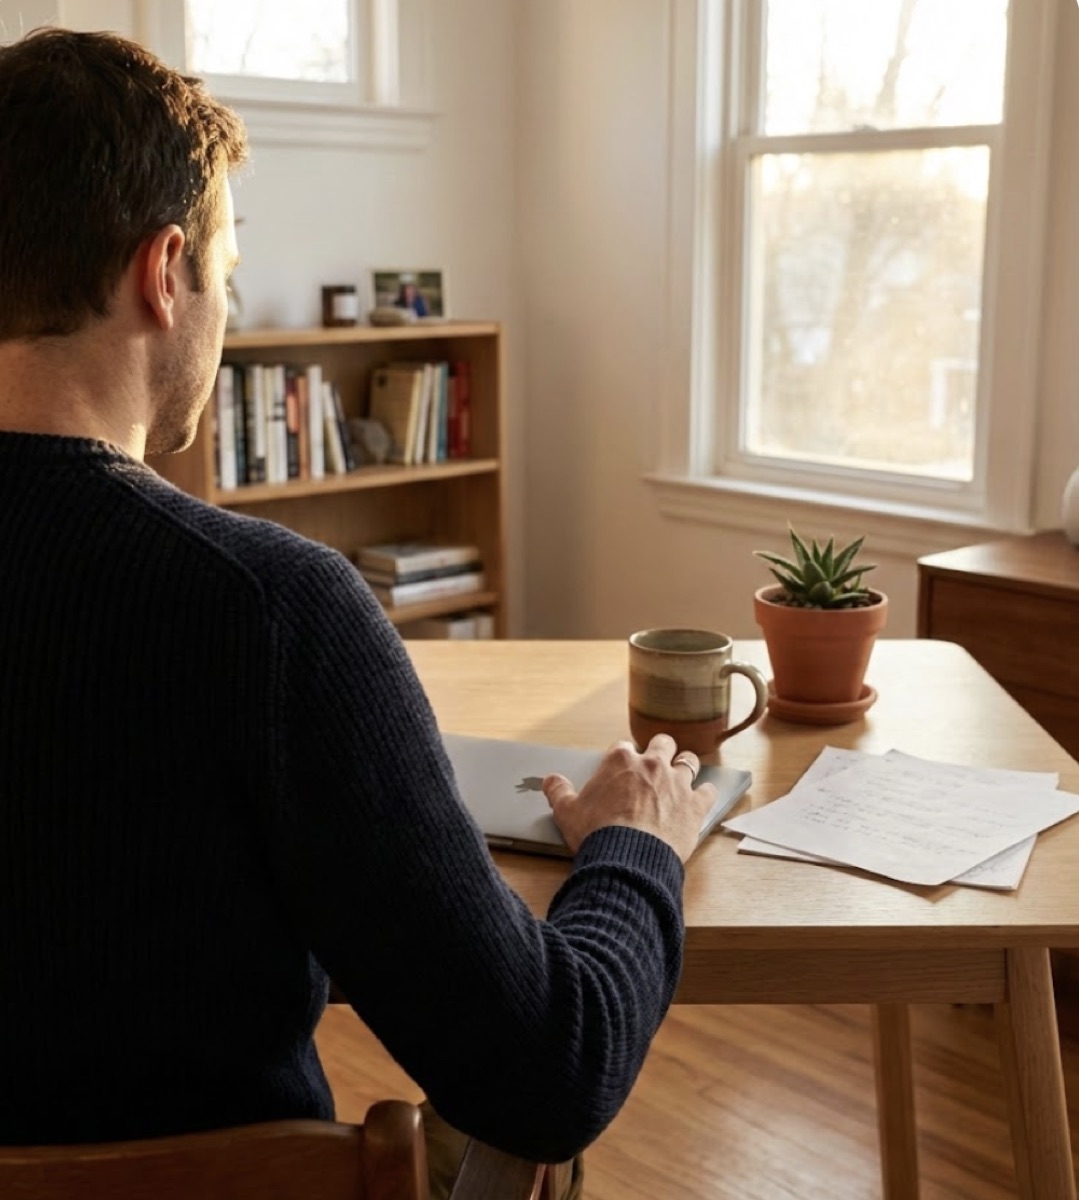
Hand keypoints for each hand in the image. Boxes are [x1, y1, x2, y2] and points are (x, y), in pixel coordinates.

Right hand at [542, 734, 717, 862]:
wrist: (627, 858)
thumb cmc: (597, 833)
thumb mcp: (567, 812)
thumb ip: (558, 791)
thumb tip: (550, 780)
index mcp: (620, 761)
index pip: (623, 747)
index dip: (623, 758)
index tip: (621, 769)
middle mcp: (651, 765)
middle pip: (662, 743)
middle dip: (660, 750)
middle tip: (655, 764)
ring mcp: (676, 783)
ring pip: (688, 761)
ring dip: (685, 765)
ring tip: (681, 773)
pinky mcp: (695, 805)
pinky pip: (708, 791)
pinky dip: (705, 793)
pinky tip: (702, 797)